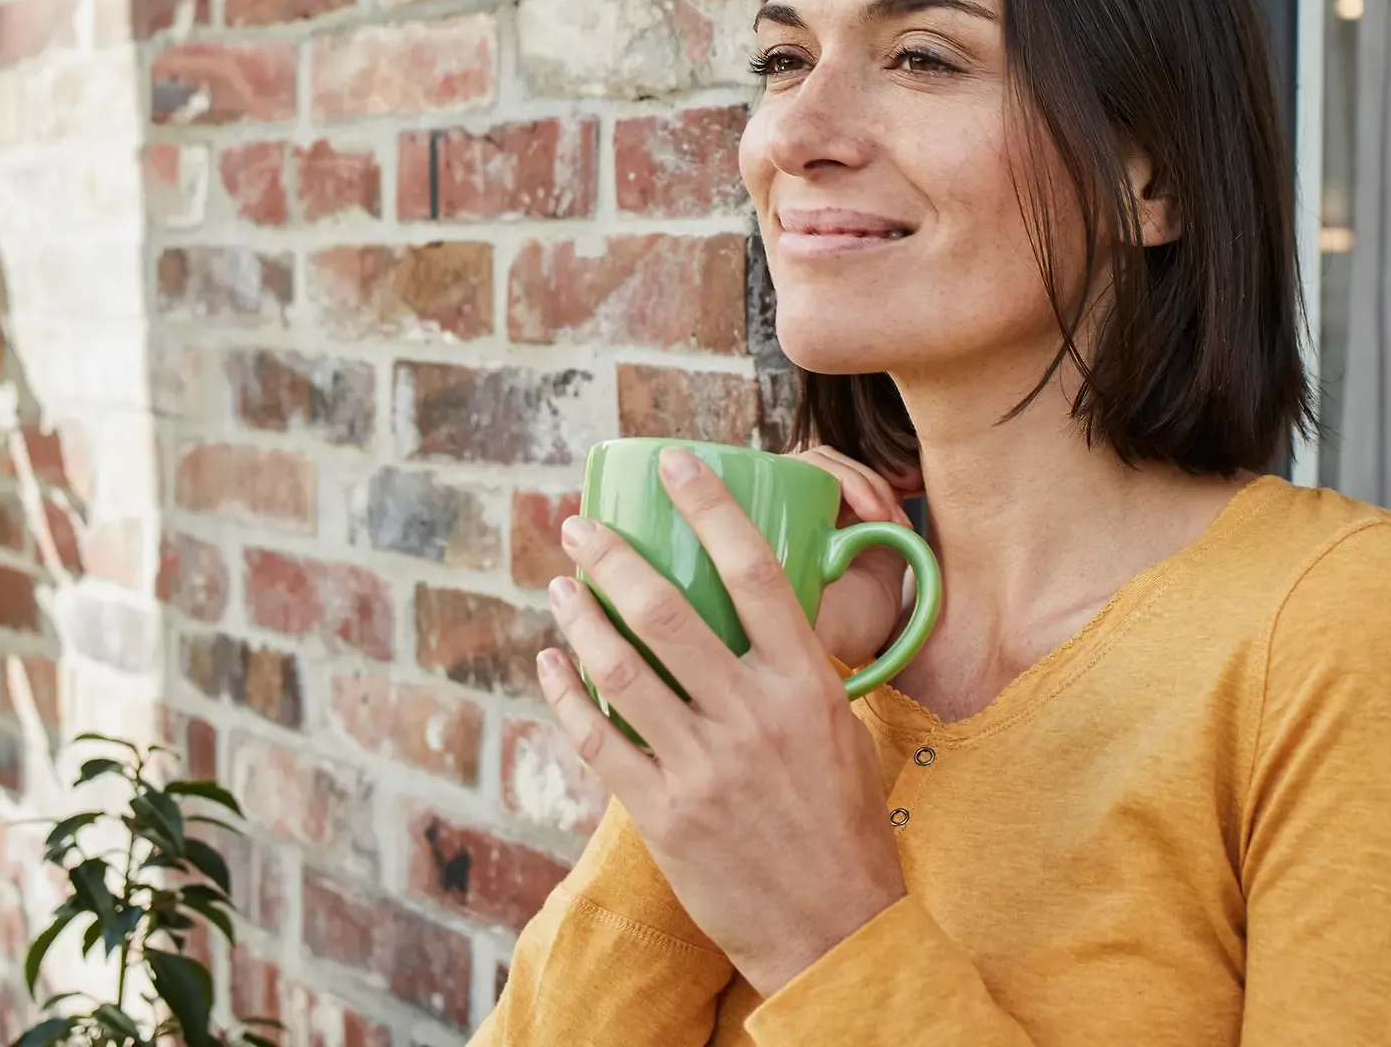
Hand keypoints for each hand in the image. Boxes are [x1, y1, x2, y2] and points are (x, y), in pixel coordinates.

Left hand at [538, 446, 904, 995]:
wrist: (833, 928)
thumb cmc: (839, 823)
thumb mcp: (839, 729)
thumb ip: (794, 669)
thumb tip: (758, 607)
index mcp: (806, 683)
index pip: (756, 570)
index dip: (710, 505)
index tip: (673, 462)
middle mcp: (755, 715)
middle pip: (668, 610)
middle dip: (612, 556)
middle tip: (579, 525)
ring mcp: (705, 765)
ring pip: (621, 668)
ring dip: (579, 617)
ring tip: (559, 586)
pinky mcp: (664, 812)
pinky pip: (598, 738)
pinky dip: (564, 694)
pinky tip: (550, 664)